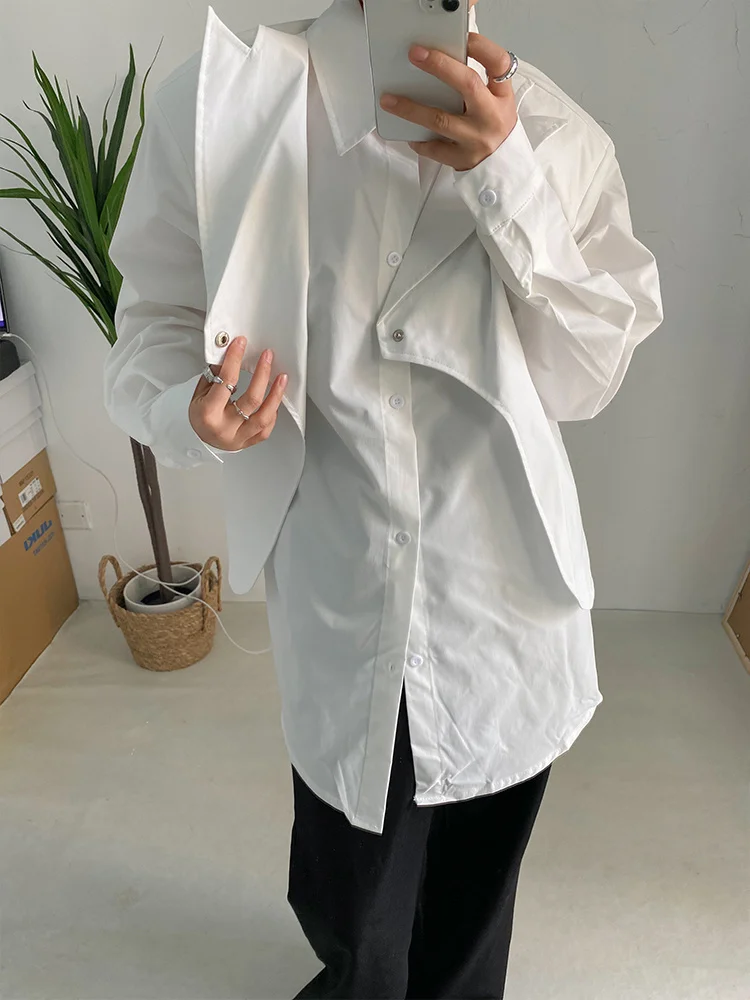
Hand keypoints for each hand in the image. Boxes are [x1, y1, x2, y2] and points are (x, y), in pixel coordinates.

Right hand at [189, 337, 287, 451]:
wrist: (201, 439)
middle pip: (251, 399)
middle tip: (267, 357)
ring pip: (264, 417)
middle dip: (262, 374)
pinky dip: (272, 413)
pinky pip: (266, 429)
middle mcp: (225, 427)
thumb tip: (230, 354)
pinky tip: (275, 400)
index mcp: (209, 413)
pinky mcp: (248, 442)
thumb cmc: (200, 416)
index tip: (241, 344)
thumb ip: (215, 375)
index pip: (226, 382)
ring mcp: (238, 437)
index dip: (235, 360)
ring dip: (276, 395)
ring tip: (282, 378)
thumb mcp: (200, 393)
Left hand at [379, 33, 517, 170]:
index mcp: (501, 96)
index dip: (482, 47)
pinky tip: (406, 132)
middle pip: (467, 85)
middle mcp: (491, 116)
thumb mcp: (495, 100)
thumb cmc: (493, 127)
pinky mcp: (461, 159)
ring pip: (440, 120)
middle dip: (439, 66)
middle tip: (415, 54)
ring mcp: (476, 139)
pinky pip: (434, 148)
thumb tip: (446, 55)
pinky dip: (418, 140)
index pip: (498, 63)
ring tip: (388, 99)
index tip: (464, 37)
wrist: (501, 167)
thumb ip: (475, 80)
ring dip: (411, 108)